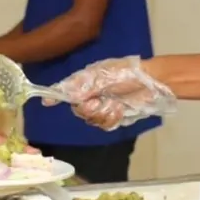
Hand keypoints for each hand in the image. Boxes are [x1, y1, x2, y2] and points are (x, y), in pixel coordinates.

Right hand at [44, 56, 176, 130]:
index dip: (56, 96)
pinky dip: (111, 119)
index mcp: (86, 80)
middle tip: (98, 102)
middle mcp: (91, 93)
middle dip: (88, 109)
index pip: (66, 89)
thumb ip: (82, 87)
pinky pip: (104, 125)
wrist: (152, 83)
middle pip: (77, 109)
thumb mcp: (102, 77)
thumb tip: (62, 93)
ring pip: (90, 119)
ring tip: (114, 106)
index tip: (47, 102)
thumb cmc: (127, 74)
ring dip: (102, 114)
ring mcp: (102, 105)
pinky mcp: (113, 116)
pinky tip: (119, 112)